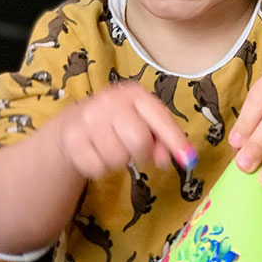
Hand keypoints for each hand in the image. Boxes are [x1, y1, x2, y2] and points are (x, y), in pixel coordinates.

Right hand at [55, 81, 196, 179]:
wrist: (76, 121)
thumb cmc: (120, 120)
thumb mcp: (144, 121)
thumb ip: (164, 137)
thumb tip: (175, 158)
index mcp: (133, 93)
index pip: (158, 117)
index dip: (174, 139)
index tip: (188, 159)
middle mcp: (110, 101)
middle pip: (139, 140)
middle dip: (142, 152)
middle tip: (136, 151)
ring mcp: (88, 119)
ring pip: (117, 158)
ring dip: (120, 160)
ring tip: (114, 147)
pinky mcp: (72, 139)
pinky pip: (97, 168)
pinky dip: (101, 167)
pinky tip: (98, 153)